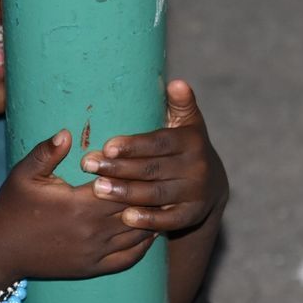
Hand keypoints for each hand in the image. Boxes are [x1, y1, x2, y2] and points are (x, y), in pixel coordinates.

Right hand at [0, 130, 157, 283]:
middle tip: (164, 178)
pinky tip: (150, 231)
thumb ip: (46, 153)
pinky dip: (144, 245)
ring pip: (137, 234)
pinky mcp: (93, 268)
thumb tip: (66, 132)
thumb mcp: (24, 175)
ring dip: (152, 218)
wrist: (1, 251)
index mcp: (79, 204)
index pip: (122, 186)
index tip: (146, 161)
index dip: (136, 173)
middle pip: (135, 209)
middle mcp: (92, 230)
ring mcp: (95, 252)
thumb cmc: (12, 207)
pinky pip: (129, 258)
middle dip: (150, 193)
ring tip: (164, 201)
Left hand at [82, 80, 227, 233]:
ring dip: (126, 193)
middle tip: (89, 166)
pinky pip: (169, 220)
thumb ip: (181, 103)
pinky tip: (125, 217)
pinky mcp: (192, 215)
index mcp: (191, 141)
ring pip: (157, 194)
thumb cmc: (186, 147)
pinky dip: (149, 219)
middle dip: (119, 168)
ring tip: (98, 189)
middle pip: (153, 169)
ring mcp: (195, 193)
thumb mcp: (188, 123)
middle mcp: (196, 167)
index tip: (107, 146)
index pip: (159, 143)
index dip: (134, 145)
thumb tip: (177, 82)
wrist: (213, 185)